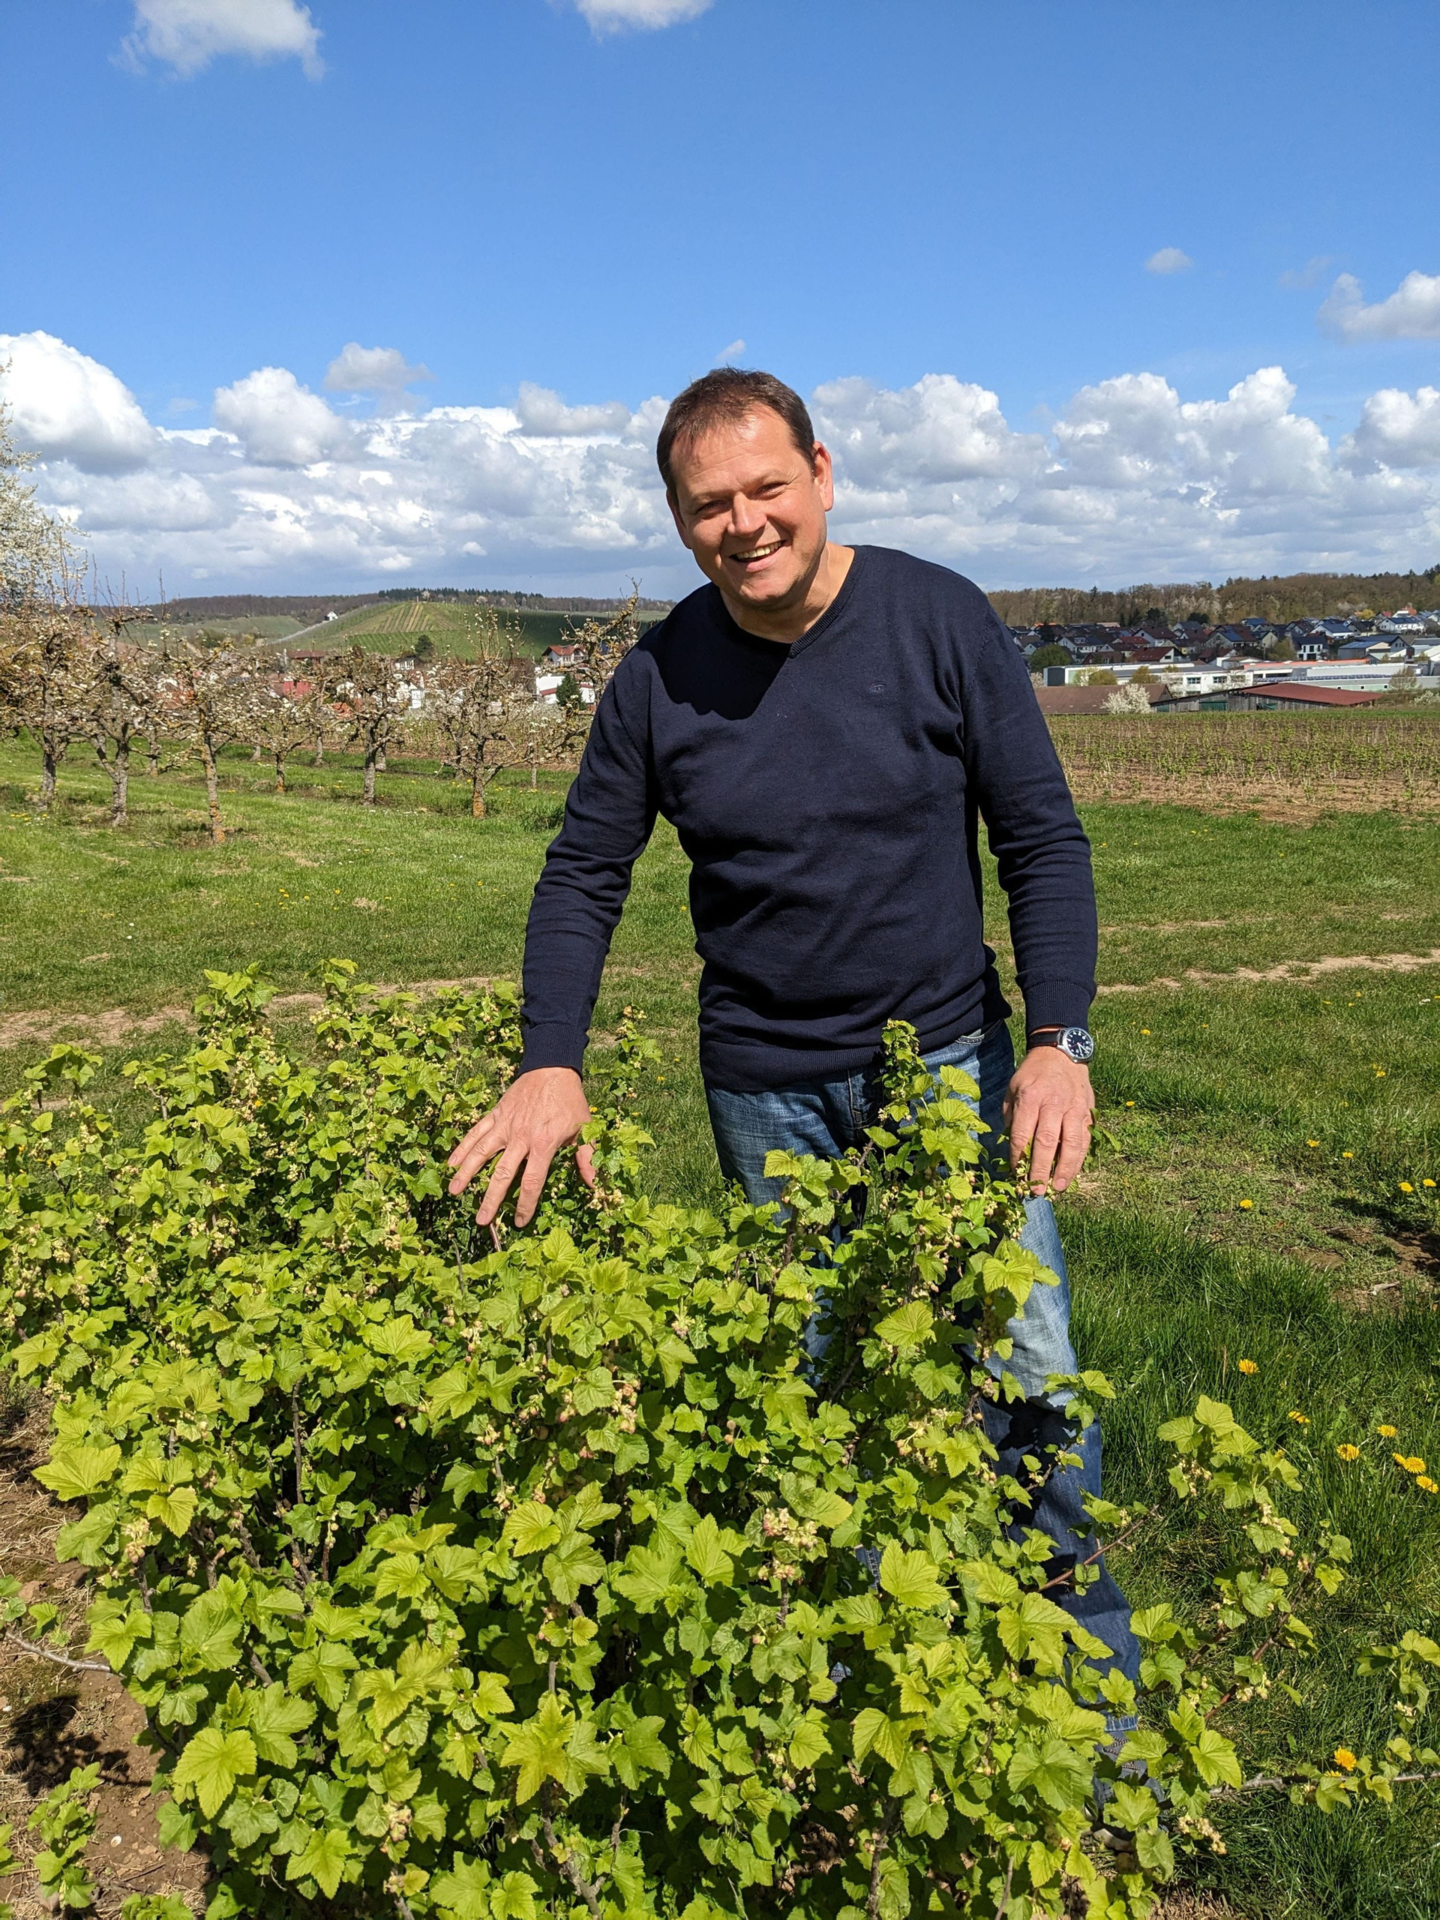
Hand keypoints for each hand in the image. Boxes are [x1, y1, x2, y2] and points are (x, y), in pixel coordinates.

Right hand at [446, 1067, 594, 1228]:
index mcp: (543, 1144)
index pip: (532, 1181)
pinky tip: (451, 1163)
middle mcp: (520, 1137)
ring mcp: (505, 1125)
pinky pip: (476, 1132)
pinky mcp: (495, 1114)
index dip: (526, 1204)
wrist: (552, 1068)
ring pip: (482, 1153)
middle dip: (491, 1199)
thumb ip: (586, 1157)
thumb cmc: (570, 1101)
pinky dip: (463, 1147)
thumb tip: (594, 1183)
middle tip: (481, 1221)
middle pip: (502, 1174)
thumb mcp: (584, 1129)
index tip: (520, 1222)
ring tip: (454, 1192)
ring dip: (467, 1174)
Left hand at [1002, 1046, 1093, 1195]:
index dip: (1018, 1159)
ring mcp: (1074, 1108)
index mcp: (1030, 1098)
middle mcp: (1053, 1104)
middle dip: (1040, 1170)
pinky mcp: (1088, 1112)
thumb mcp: (1013, 1090)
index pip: (1022, 1134)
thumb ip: (1012, 1118)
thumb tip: (1013, 1149)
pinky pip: (1085, 1140)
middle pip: (1047, 1143)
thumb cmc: (1032, 1075)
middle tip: (1035, 1191)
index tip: (1016, 1176)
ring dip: (1065, 1170)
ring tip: (1058, 1188)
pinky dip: (1079, 1159)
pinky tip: (1072, 1174)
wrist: (1061, 1053)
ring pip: (1071, 1144)